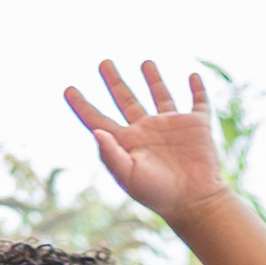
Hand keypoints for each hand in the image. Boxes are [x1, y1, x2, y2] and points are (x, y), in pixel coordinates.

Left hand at [62, 61, 232, 220]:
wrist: (194, 202)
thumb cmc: (158, 193)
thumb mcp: (128, 175)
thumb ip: (110, 154)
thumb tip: (95, 131)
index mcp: (126, 142)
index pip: (98, 118)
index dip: (82, 105)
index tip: (67, 89)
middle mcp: (145, 130)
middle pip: (125, 99)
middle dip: (114, 81)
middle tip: (103, 62)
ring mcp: (170, 126)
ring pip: (159, 95)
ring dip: (153, 78)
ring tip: (145, 62)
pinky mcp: (196, 126)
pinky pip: (197, 102)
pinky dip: (197, 88)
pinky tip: (193, 75)